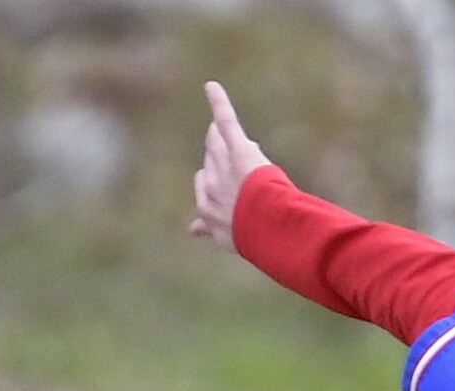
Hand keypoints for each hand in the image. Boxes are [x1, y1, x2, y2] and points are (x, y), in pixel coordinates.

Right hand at [189, 81, 271, 254]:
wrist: (265, 228)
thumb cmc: (252, 239)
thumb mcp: (227, 238)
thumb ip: (210, 230)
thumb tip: (190, 230)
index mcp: (207, 210)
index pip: (204, 187)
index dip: (216, 184)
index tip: (226, 189)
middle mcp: (210, 184)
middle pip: (210, 163)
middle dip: (218, 160)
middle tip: (227, 158)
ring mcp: (223, 164)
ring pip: (216, 145)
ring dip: (220, 139)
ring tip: (220, 131)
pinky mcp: (237, 147)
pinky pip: (226, 122)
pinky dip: (219, 102)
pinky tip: (211, 86)